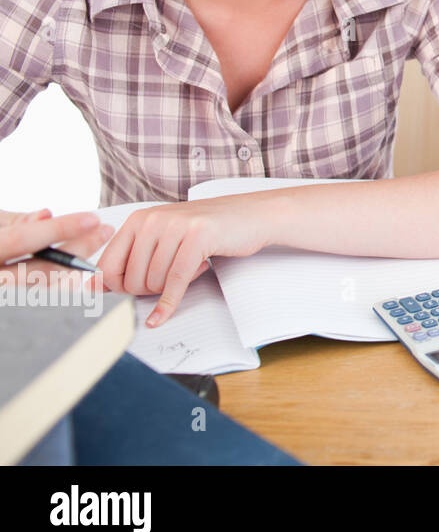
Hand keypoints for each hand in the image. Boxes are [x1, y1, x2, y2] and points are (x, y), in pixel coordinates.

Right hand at [0, 208, 115, 291]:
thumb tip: (46, 215)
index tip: (92, 219)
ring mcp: (1, 289)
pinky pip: (37, 284)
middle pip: (40, 270)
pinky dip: (59, 272)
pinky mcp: (9, 293)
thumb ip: (15, 221)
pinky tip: (78, 259)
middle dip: (78, 250)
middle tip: (105, 231)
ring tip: (96, 240)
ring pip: (41, 282)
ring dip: (74, 263)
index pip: (22, 240)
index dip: (59, 229)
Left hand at [98, 193, 277, 326]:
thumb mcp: (164, 236)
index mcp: (139, 219)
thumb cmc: (206, 230)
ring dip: (166, 291)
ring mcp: (175, 227)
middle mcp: (153, 220)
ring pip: (153, 281)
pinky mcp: (198, 238)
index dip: (115, 288)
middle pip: (131, 278)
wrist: (250, 216)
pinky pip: (175, 281)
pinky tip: (162, 316)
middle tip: (165, 283)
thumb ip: (131, 256)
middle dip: (145, 292)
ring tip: (184, 274)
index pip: (108, 265)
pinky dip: (168, 304)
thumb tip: (94, 286)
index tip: (127, 294)